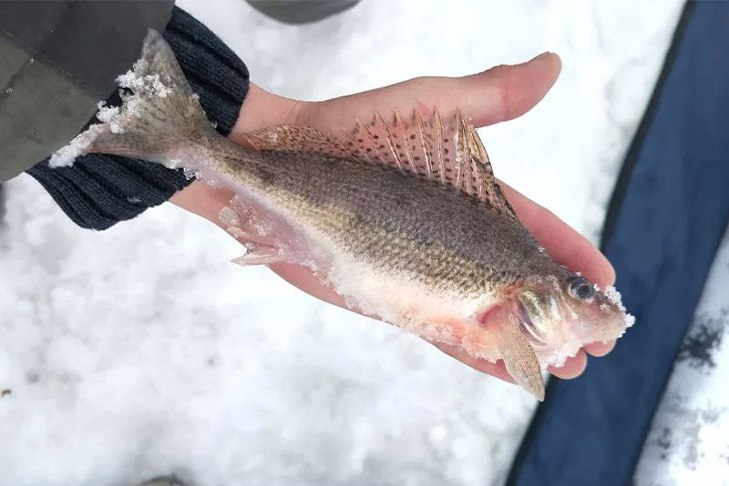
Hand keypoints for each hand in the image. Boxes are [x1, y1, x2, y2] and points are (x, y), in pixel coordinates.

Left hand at [171, 52, 616, 384]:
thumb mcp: (427, 107)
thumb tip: (551, 67)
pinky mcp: (394, 297)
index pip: (532, 228)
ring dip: (528, 340)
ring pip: (488, 313)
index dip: (569, 253)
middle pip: (517, 279)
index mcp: (468, 197)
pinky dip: (478, 353)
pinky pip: (444, 332)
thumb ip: (489, 99)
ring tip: (569, 365)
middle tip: (596, 339)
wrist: (278, 163)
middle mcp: (451, 238)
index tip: (605, 281)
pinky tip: (511, 370)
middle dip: (558, 308)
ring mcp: (425, 272)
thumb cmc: (349, 128)